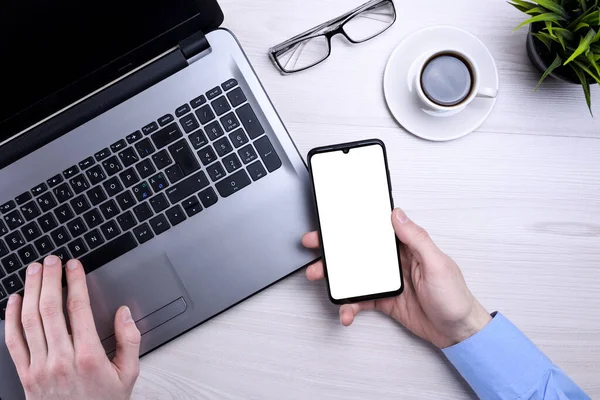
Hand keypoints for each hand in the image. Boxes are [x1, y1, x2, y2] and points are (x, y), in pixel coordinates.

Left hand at [4, 256, 140, 399]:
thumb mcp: (128, 374)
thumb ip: (129, 340)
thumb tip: (124, 313)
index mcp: (89, 356)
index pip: (78, 308)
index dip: (74, 281)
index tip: (73, 266)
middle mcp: (62, 360)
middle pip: (51, 308)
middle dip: (50, 279)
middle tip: (51, 261)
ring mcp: (40, 368)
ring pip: (30, 320)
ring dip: (31, 291)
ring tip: (34, 271)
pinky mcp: (25, 376)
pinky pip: (13, 342)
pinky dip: (11, 317)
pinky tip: (14, 300)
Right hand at [303, 208, 491, 347]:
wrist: (458, 333)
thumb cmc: (455, 297)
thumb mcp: (438, 264)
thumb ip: (416, 239)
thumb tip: (397, 215)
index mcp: (408, 247)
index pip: (377, 230)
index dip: (355, 223)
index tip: (335, 220)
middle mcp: (395, 261)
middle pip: (359, 250)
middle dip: (334, 248)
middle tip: (315, 244)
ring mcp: (388, 281)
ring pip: (354, 274)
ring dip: (336, 277)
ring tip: (320, 279)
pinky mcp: (384, 300)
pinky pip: (361, 299)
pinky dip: (350, 305)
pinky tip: (346, 311)